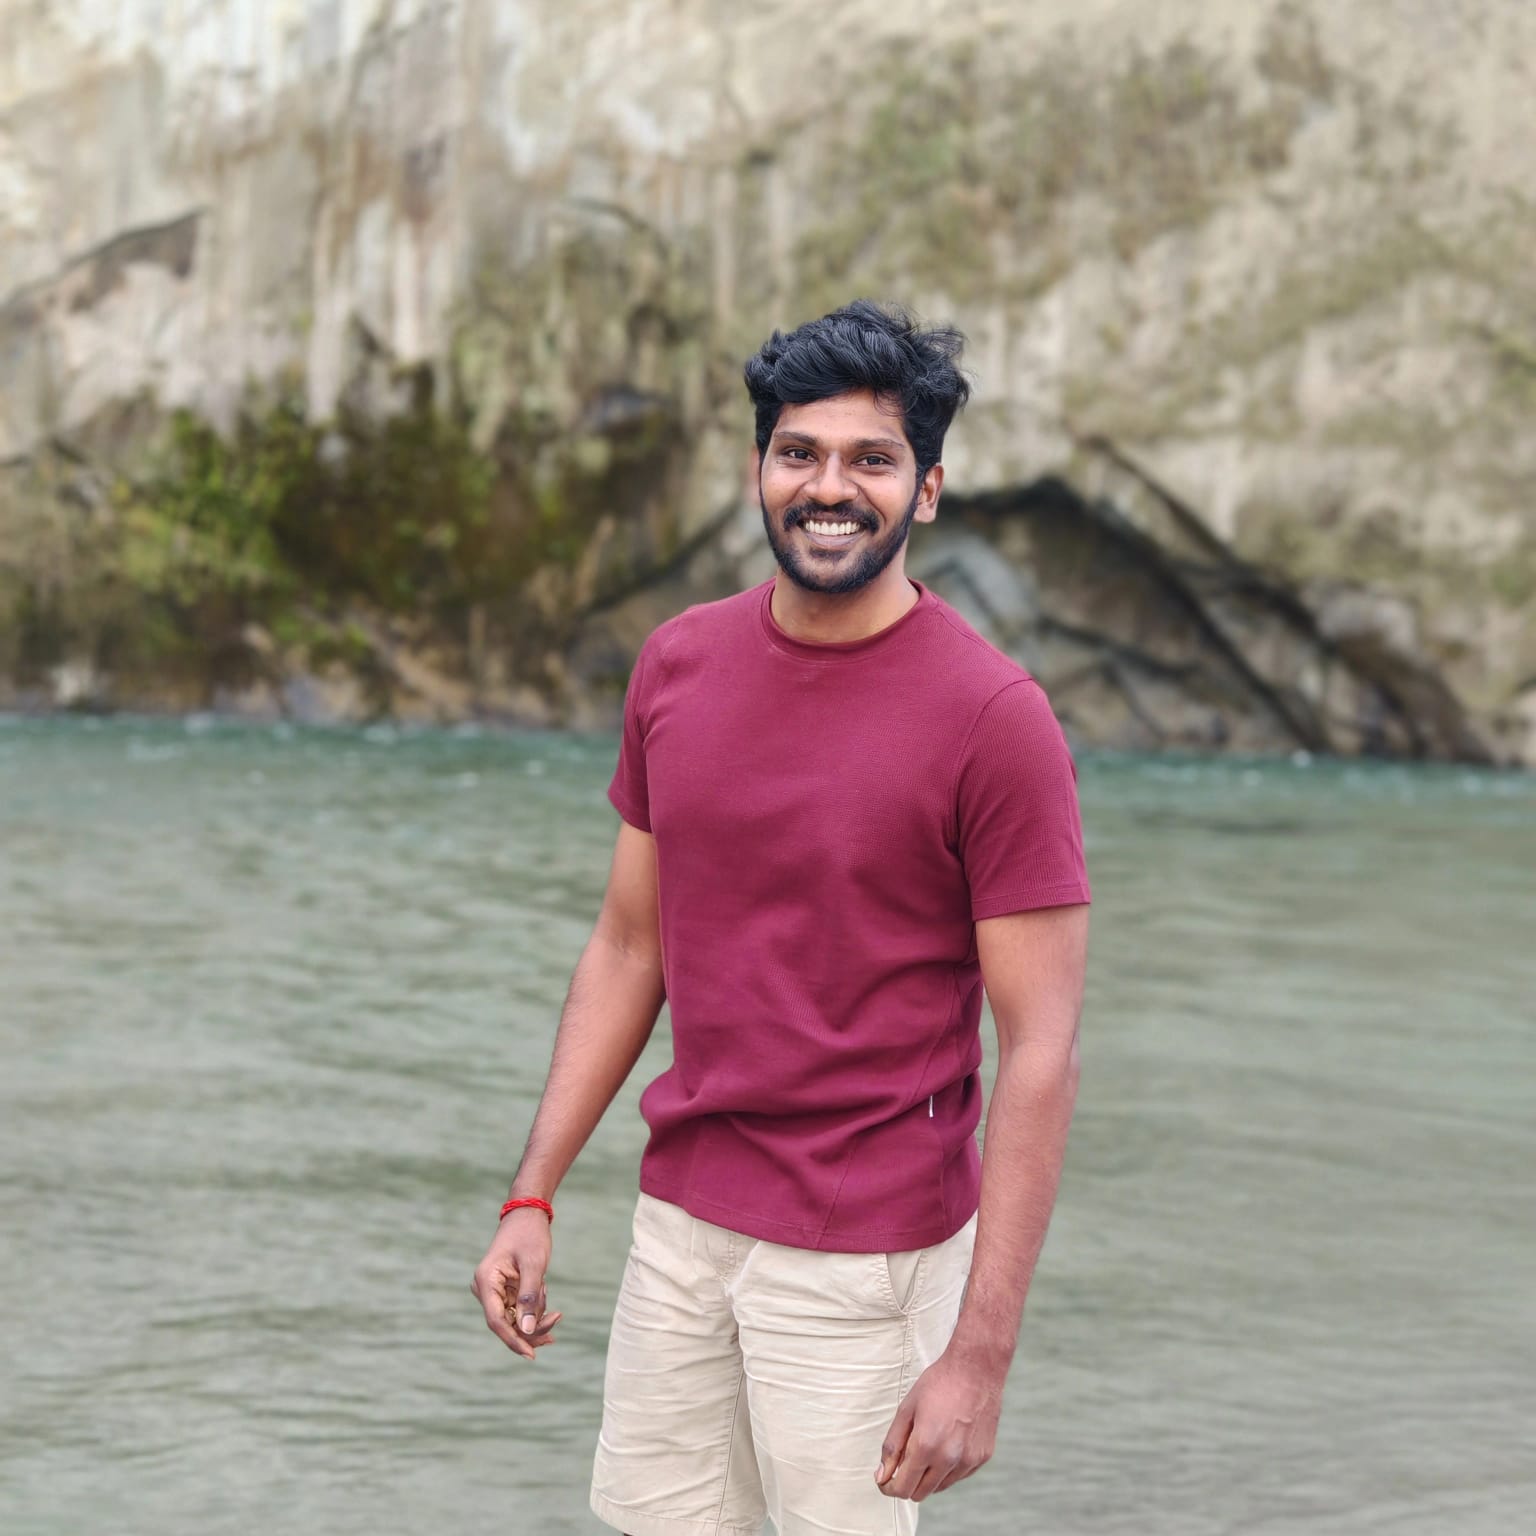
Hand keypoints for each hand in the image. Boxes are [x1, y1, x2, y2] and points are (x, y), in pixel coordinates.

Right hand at [471, 1208, 562, 1360]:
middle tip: (557, 1318)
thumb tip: (527, 1331)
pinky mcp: (504, 1291)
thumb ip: (530, 1297)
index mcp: (486, 1281)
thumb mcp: (533, 1264)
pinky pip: (519, 1309)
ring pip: (515, 1319)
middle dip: (532, 1325)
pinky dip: (534, 1306)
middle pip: (507, 1323)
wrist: (528, 1214)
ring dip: (535, 1313)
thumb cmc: (529, 1235)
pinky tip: (543, 1288)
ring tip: (545, 1287)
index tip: (532, 1355)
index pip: (496, 1321)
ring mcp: (494, 1291)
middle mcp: (485, 1289)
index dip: (514, 1340)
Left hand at [875, 1347, 1004, 1501]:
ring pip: (939, 1487)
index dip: (889, 1487)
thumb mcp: (906, 1409)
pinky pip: (958, 1476)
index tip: (884, 1480)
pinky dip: (947, 1468)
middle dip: (906, 1483)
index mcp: (926, 1446)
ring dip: (927, 1476)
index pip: (903, 1488)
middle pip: (920, 1493)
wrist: (976, 1369)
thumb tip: (881, 1475)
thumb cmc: (939, 1384)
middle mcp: (949, 1459)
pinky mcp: (982, 1458)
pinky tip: (946, 1443)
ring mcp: (968, 1460)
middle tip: (902, 1463)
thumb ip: (892, 1445)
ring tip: (927, 1445)